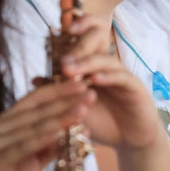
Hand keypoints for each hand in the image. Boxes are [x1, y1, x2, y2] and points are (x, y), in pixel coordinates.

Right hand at [0, 79, 92, 170]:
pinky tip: (58, 132)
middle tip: (91, 93)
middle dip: (66, 100)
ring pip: (33, 126)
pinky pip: (22, 147)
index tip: (83, 85)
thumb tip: (82, 130)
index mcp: (7, 122)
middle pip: (37, 109)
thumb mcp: (33, 160)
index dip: (59, 90)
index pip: (35, 100)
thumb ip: (53, 144)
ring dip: (60, 117)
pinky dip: (42, 138)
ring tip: (83, 110)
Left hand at [56, 14, 161, 149]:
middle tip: (60, 60)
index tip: (58, 31)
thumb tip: (34, 79)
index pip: (85, 42)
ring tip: (70, 70)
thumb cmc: (103, 122)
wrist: (131, 140)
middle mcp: (107, 67)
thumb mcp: (76, 108)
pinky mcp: (135, 86)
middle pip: (96, 46)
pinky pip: (122, 77)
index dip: (78, 29)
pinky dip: (108, 76)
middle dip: (78, 49)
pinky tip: (95, 79)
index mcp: (93, 67)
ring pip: (106, 61)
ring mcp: (122, 75)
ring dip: (88, 63)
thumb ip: (59, 93)